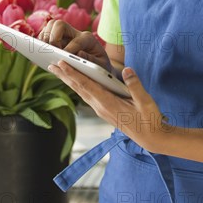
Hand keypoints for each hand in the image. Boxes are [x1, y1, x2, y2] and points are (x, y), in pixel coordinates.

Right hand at [38, 19, 111, 71]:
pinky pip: (45, 34)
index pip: (77, 40)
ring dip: (44, 38)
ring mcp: (65, 35)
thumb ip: (92, 61)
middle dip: (53, 36)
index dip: (69, 49)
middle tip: (52, 51)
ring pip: (50, 26)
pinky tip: (39, 52)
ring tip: (43, 51)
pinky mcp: (58, 39)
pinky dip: (40, 41)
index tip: (63, 58)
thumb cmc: (101, 65)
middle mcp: (76, 33)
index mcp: (88, 39)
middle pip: (59, 24)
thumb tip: (79, 55)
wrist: (99, 63)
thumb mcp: (102, 66)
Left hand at [48, 62, 167, 151]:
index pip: (87, 86)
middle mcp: (101, 107)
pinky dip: (78, 86)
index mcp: (109, 103)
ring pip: (81, 92)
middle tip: (51, 64)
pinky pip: (87, 96)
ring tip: (58, 71)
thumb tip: (127, 70)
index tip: (61, 64)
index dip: (73, 74)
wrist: (151, 138)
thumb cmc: (150, 119)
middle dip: (65, 76)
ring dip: (69, 81)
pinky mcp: (104, 110)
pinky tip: (75, 81)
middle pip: (79, 89)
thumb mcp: (146, 102)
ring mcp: (101, 110)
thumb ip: (135, 85)